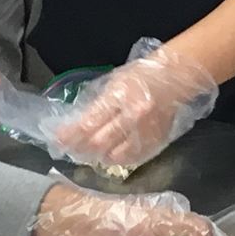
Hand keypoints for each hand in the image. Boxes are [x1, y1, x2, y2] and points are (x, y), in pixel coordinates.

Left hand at [51, 40, 217, 168]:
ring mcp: (146, 131)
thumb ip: (98, 104)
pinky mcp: (156, 141)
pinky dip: (117, 160)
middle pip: (99, 142)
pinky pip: (132, 159)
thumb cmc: (142, 76)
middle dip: (80, 148)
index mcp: (120, 95)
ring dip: (97, 157)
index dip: (71, 134)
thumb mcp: (114, 82)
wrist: (176, 77)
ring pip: (115, 156)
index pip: (89, 122)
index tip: (58, 139)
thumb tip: (77, 123)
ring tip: (86, 154)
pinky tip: (108, 155)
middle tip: (68, 150)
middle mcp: (133, 115)